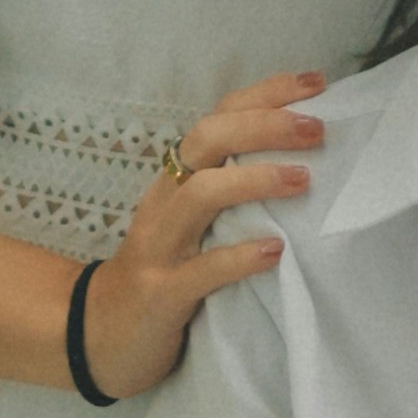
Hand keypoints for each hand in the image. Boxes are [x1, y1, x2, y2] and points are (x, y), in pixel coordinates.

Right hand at [82, 70, 330, 394]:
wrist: (101, 335)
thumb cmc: (165, 272)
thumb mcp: (195, 224)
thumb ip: (234, 192)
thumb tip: (307, 164)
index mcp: (177, 179)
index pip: (218, 117)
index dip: (265, 94)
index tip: (317, 83)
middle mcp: (165, 201)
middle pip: (207, 140)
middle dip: (264, 126)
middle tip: (316, 129)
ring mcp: (160, 247)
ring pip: (200, 195)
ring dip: (255, 181)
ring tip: (303, 180)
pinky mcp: (162, 293)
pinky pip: (202, 270)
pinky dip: (239, 258)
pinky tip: (274, 251)